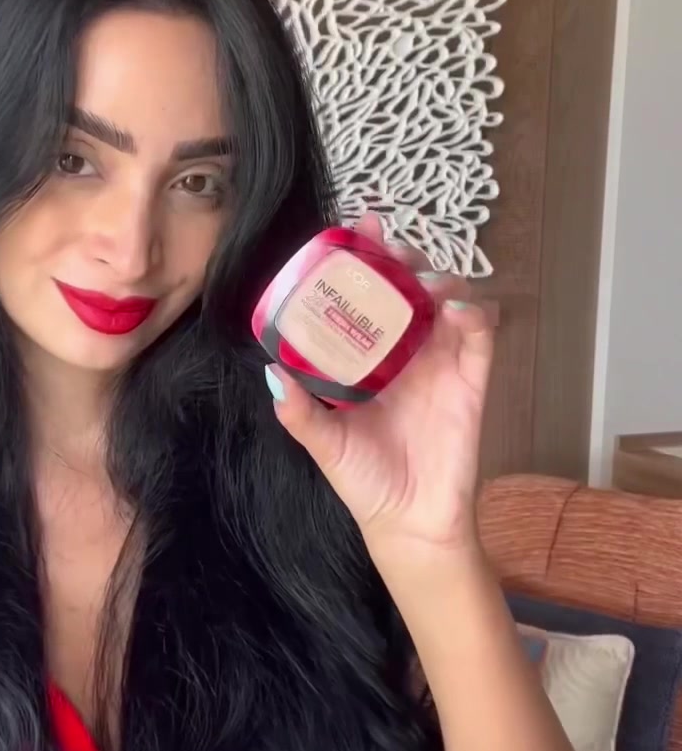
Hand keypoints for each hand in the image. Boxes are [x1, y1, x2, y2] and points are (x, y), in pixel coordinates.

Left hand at [267, 213, 495, 559]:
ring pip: (449, 299)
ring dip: (440, 279)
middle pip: (410, 286)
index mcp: (369, 358)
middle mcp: (406, 352)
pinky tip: (458, 310)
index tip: (360, 228)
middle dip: (404, 258)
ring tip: (425, 282)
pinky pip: (480, 335)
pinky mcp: (472, 380)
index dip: (367, 257)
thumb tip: (271, 372)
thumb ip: (299, 411)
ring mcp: (441, 362)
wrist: (408, 522)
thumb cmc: (365, 480)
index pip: (368, 295)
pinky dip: (474, 313)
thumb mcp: (323, 442)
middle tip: (391, 251)